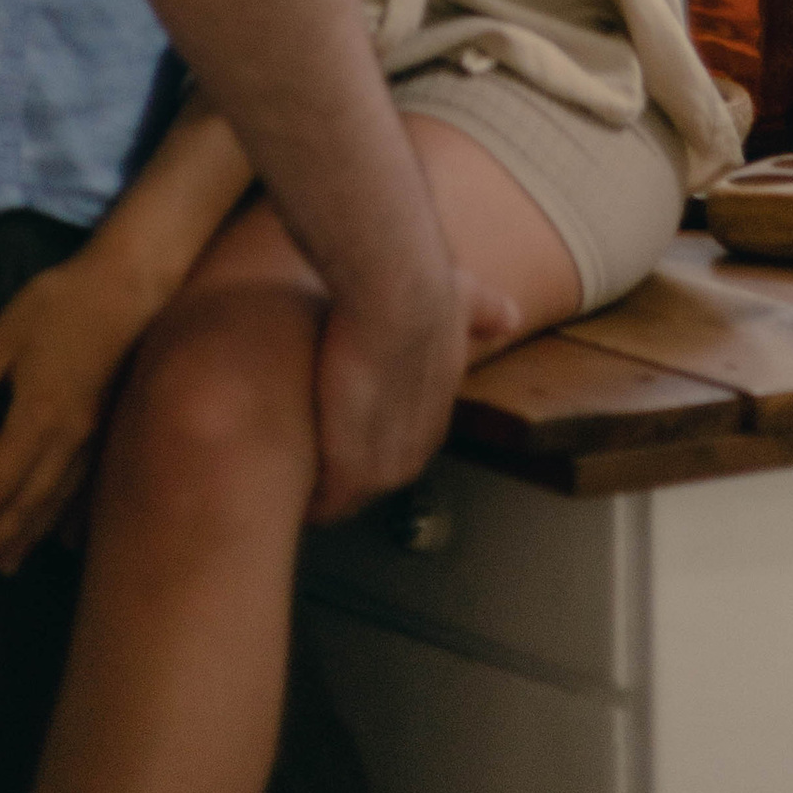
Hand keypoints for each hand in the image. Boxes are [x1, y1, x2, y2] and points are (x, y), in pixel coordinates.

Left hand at [0, 251, 161, 577]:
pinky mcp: (108, 431)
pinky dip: (65, 519)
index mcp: (34, 419)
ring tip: (4, 563)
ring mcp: (92, 440)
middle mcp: (65, 442)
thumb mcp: (1, 337)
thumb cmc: (58, 304)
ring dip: (27, 536)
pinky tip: (60, 536)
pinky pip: (83, 490)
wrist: (129, 285)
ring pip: (55, 504)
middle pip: (25, 505)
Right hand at [304, 262, 514, 530]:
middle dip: (342, 464)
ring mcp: (383, 467)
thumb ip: (484, 313)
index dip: (368, 433)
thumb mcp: (464, 303)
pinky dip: (306, 496)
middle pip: (373, 475)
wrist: (395, 294)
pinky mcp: (349, 470)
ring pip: (348, 494)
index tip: (342, 420)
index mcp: (432, 416)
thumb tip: (510, 318)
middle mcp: (414, 451)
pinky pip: (324, 502)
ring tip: (287, 469)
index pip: (399, 443)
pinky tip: (282, 478)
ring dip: (321, 484)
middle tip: (307, 447)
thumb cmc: (424, 290)